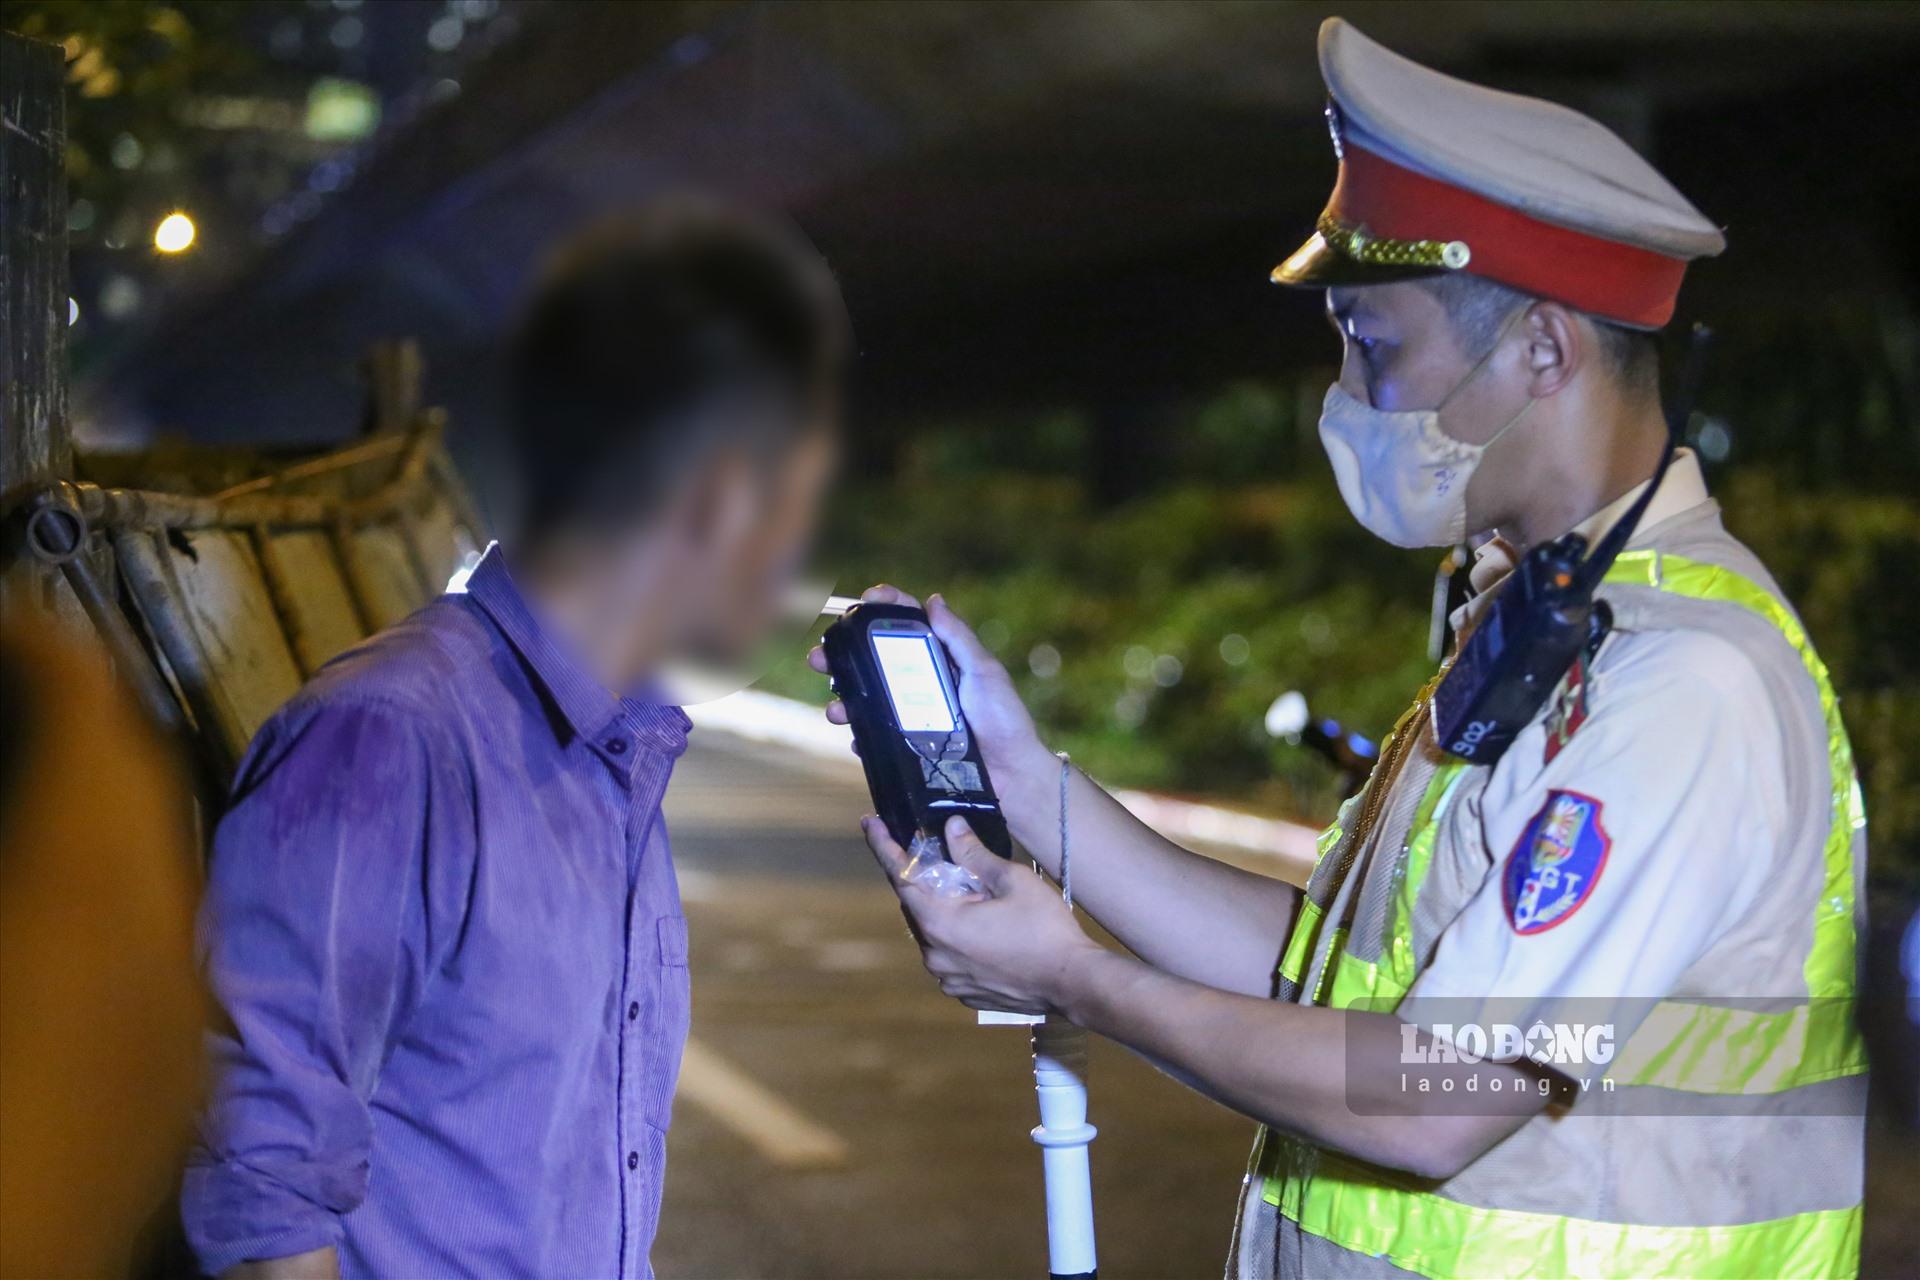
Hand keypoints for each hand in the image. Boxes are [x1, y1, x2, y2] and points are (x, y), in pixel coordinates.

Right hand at [809, 585, 1048, 781]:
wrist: (1013, 776)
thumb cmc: (1005, 721)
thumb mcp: (984, 672)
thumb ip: (958, 638)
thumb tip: (934, 599)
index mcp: (941, 659)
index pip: (909, 624)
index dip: (885, 607)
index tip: (864, 599)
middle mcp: (922, 684)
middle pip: (874, 661)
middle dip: (842, 655)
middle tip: (820, 656)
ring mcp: (913, 716)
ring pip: (867, 700)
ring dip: (843, 700)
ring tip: (834, 708)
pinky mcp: (909, 746)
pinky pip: (875, 737)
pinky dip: (859, 736)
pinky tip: (855, 738)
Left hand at [865, 815, 1099, 1014]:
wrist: (1073, 984)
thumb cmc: (1045, 930)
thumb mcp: (1011, 881)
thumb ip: (975, 855)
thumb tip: (952, 829)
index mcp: (940, 923)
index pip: (901, 877)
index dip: (884, 846)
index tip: (871, 822)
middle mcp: (934, 954)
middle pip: (916, 905)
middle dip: (924, 878)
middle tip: (939, 854)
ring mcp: (947, 977)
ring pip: (932, 931)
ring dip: (944, 908)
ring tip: (973, 894)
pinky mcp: (962, 990)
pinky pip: (948, 954)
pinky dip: (956, 934)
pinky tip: (984, 926)